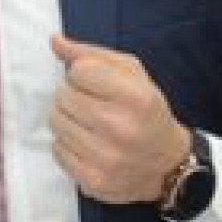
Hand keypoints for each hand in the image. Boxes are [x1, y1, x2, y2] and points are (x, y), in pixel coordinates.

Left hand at [49, 34, 190, 204]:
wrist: (167, 164)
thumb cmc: (146, 112)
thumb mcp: (132, 74)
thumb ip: (91, 55)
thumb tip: (54, 40)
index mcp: (135, 97)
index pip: (78, 71)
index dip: (83, 74)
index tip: (96, 84)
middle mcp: (120, 128)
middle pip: (62, 97)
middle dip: (72, 96)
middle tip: (91, 105)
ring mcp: (105, 158)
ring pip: (56, 123)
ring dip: (67, 119)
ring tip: (89, 124)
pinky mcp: (93, 181)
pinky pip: (57, 151)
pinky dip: (67, 145)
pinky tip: (87, 144)